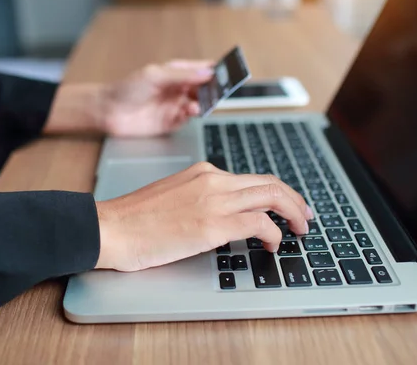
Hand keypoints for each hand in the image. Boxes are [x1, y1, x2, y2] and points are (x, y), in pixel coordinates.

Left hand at [43, 60, 213, 135]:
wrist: (109, 112)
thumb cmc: (127, 89)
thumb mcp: (156, 76)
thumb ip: (183, 75)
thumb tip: (207, 73)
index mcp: (175, 73)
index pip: (201, 69)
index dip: (215, 70)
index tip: (228, 70)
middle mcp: (178, 89)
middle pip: (204, 88)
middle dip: (214, 88)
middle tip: (222, 89)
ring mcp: (175, 106)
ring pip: (199, 104)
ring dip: (204, 102)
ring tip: (204, 101)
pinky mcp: (171, 122)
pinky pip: (189, 118)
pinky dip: (193, 114)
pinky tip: (191, 110)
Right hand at [94, 162, 313, 271]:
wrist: (112, 227)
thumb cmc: (136, 219)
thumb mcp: (173, 198)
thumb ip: (200, 199)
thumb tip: (222, 215)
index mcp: (204, 172)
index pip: (252, 179)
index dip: (277, 192)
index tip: (286, 206)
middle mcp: (213, 179)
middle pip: (270, 182)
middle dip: (295, 200)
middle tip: (305, 217)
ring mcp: (214, 199)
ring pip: (273, 196)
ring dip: (293, 214)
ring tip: (298, 231)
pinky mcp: (213, 223)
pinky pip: (259, 222)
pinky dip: (274, 233)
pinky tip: (272, 245)